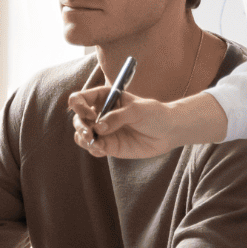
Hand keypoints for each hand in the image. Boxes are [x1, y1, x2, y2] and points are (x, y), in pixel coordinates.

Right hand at [68, 86, 185, 158]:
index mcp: (104, 97)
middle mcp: (100, 113)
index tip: (91, 115)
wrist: (169, 132)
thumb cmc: (155, 114)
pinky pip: (92, 148)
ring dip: (83, 139)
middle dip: (80, 126)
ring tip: (97, 144)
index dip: (79, 106)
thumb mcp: (137, 110)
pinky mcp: (108, 145)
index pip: (80, 98)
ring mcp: (103, 130)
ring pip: (81, 134)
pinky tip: (104, 150)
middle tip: (90, 134)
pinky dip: (93, 149)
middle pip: (78, 118)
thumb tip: (98, 128)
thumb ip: (117, 117)